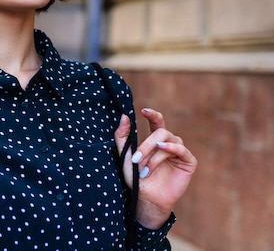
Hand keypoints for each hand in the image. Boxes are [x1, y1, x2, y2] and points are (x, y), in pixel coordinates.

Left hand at [114, 108, 196, 228]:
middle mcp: (168, 144)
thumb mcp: (125, 156)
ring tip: (144, 170)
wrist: (146, 199)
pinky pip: (181, 149)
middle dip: (146, 145)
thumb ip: (123, 136)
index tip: (144, 110)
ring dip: (154, 155)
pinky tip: (162, 149)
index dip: (153, 115)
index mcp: (155, 140)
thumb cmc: (136, 178)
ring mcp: (179, 152)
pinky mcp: (188, 162)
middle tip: (136, 160)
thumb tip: (124, 116)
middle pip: (160, 132)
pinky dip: (171, 148)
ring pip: (168, 141)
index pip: (157, 122)